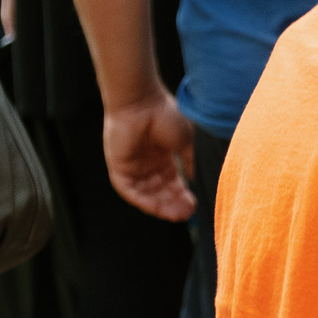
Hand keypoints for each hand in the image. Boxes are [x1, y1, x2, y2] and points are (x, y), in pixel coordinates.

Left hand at [102, 88, 196, 220]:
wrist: (141, 102)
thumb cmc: (165, 115)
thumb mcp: (186, 142)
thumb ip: (191, 162)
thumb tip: (198, 180)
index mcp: (163, 157)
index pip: (173, 183)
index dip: (184, 195)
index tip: (196, 205)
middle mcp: (148, 164)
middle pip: (161, 192)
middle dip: (174, 204)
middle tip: (188, 214)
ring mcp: (133, 167)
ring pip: (147, 194)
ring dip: (161, 206)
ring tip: (177, 214)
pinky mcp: (119, 168)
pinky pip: (130, 191)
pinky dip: (143, 200)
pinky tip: (157, 207)